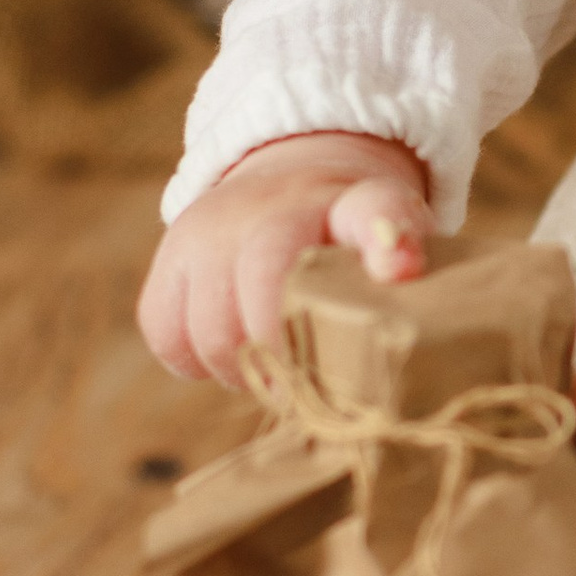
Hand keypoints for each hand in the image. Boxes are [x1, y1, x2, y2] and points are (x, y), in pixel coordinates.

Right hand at [136, 131, 430, 386]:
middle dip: (289, 357)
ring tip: (271, 369)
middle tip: (306, 391)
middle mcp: (279, 204)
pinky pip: (167, 331)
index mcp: (357, 203)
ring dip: (243, 369)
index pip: (377, 208)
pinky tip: (230, 352)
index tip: (401, 268)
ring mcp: (216, 224)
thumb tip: (405, 296)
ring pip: (215, 331)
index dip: (389, 239)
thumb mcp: (396, 250)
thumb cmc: (351, 244)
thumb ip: (409, 280)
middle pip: (271, 285)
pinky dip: (194, 360)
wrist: (288, 185)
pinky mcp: (171, 251)